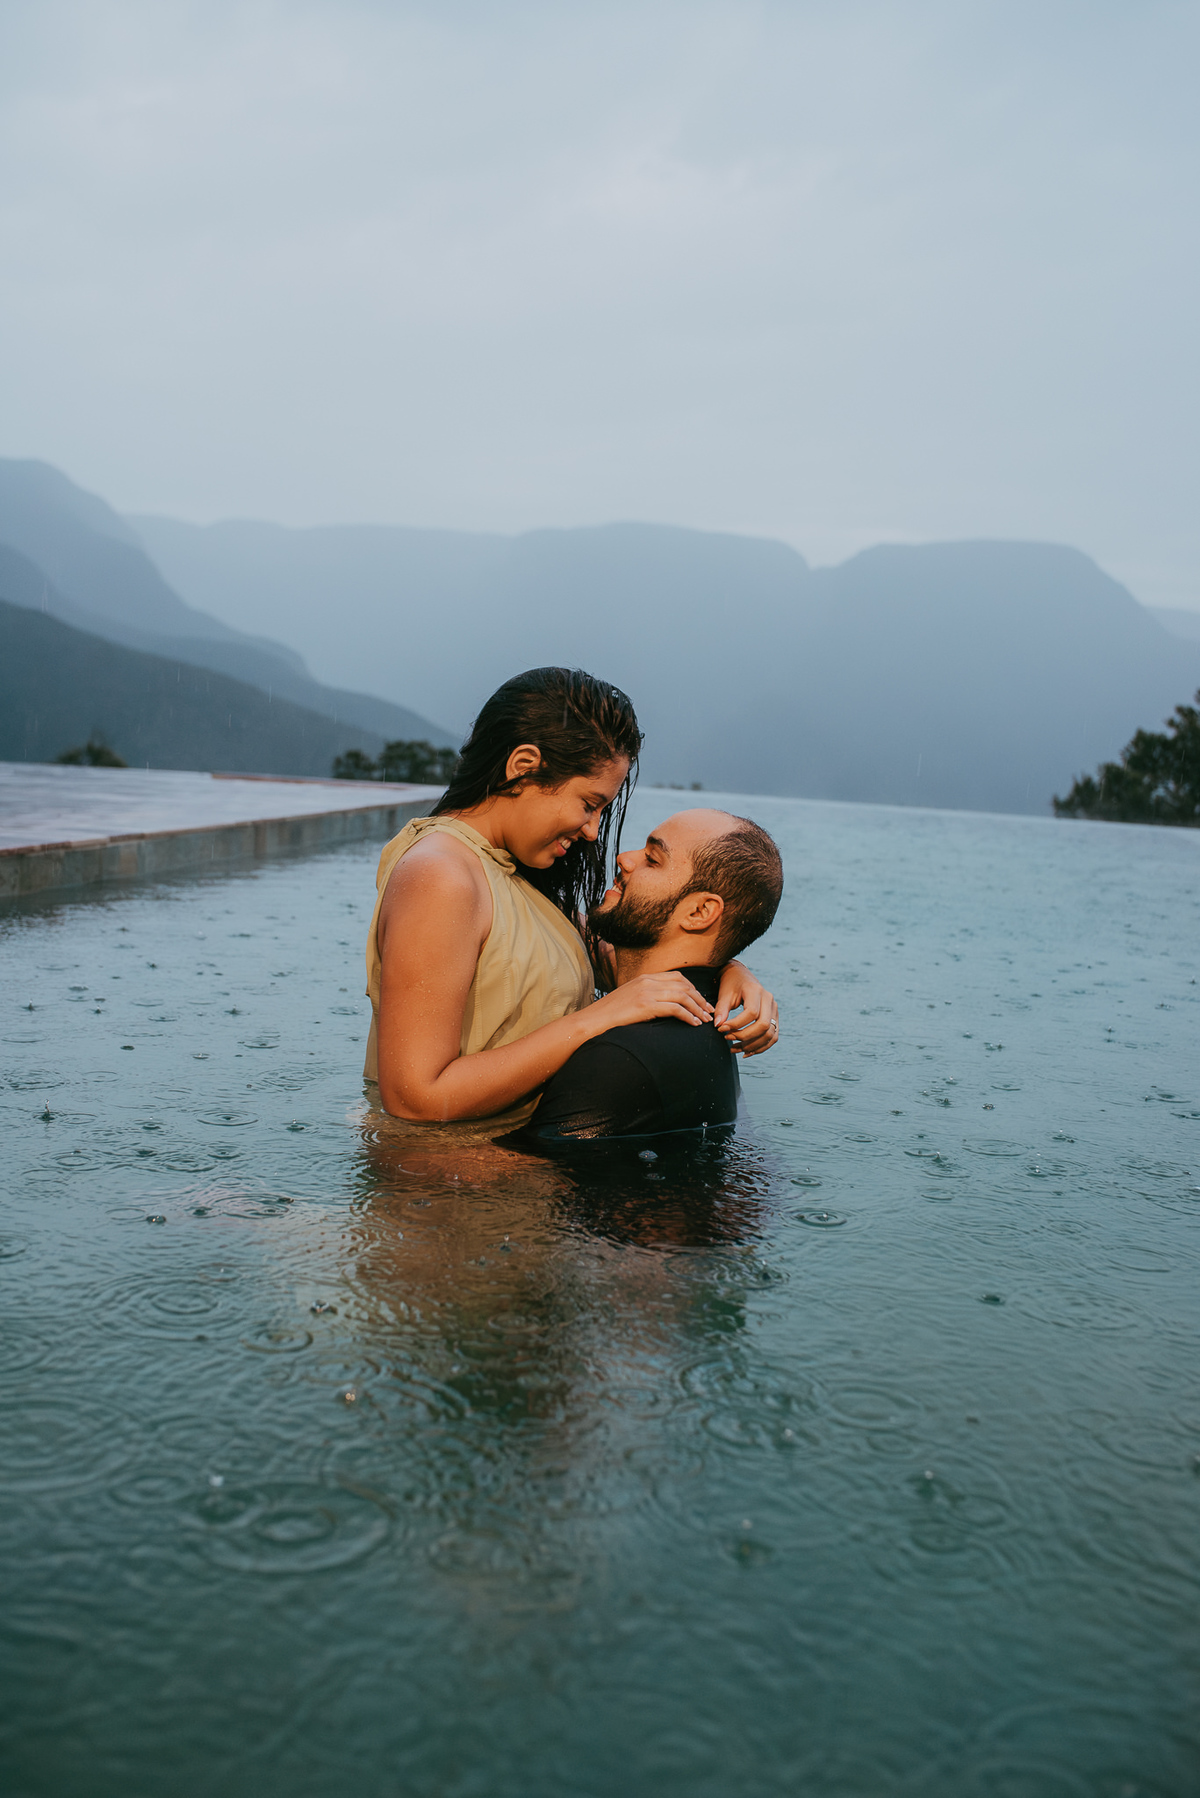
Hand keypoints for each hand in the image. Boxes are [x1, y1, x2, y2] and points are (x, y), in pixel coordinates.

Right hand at [589, 971, 714, 1031]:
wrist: (591, 1021)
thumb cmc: (608, 1016)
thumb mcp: (628, 1000)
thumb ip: (645, 997)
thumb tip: (661, 1007)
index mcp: (644, 978)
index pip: (677, 977)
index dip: (693, 989)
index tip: (701, 1001)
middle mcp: (647, 981)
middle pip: (683, 985)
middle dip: (700, 998)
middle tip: (709, 1011)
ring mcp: (646, 992)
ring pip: (682, 996)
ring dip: (697, 1008)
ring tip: (705, 1019)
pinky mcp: (645, 1005)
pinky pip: (675, 1008)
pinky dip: (688, 1016)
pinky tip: (694, 1024)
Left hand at [714, 961, 778, 1055]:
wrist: (741, 976)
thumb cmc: (731, 984)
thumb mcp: (724, 994)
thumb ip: (721, 1009)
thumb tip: (719, 1026)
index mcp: (756, 991)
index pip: (751, 1013)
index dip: (736, 1024)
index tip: (721, 1029)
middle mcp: (769, 999)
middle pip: (763, 1025)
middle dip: (745, 1037)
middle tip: (728, 1038)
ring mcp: (774, 1009)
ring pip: (770, 1034)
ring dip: (752, 1045)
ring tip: (734, 1048)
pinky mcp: (774, 1017)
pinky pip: (772, 1036)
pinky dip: (760, 1047)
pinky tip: (746, 1051)